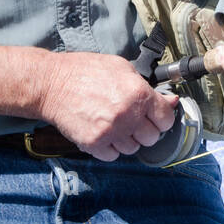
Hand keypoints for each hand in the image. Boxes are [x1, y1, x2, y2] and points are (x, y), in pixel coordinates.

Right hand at [38, 52, 177, 161]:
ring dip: (126, 139)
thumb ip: (147, 87)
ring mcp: (111, 131)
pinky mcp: (94, 143)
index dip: (161, 118)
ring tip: (113, 124)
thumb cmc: (86, 71)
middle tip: (132, 119)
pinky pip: (113, 156)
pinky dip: (110, 147)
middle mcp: (127, 114)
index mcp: (138, 93)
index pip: (166, 119)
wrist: (52, 83)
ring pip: (132, 149)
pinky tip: (102, 132)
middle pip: (151, 138)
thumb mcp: (122, 68)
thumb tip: (170, 101)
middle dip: (144, 129)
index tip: (155, 117)